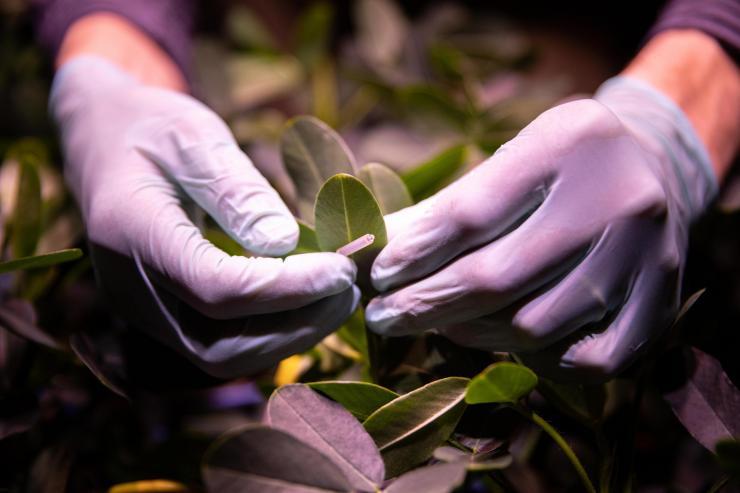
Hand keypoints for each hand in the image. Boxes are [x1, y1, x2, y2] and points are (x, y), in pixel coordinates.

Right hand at [52, 56, 358, 377]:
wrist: (103, 141)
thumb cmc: (149, 128)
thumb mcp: (194, 138)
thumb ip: (235, 190)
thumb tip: (284, 242)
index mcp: (131, 234)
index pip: (218, 289)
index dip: (288, 288)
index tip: (342, 268)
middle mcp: (131, 290)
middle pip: (221, 345)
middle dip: (296, 326)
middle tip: (348, 289)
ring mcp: (143, 311)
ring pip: (223, 357)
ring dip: (289, 336)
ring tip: (337, 296)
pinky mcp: (162, 317)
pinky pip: (220, 345)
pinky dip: (270, 333)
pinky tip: (306, 301)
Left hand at [366, 77, 715, 381]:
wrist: (653, 169)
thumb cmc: (559, 167)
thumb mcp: (507, 158)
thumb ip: (446, 206)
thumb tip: (376, 252)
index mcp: (570, 142)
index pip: (471, 213)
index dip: (415, 254)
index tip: (377, 277)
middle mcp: (619, 198)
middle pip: (499, 278)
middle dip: (426, 305)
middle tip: (385, 317)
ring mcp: (647, 256)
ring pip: (534, 326)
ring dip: (472, 334)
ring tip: (442, 325)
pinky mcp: (663, 303)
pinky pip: (587, 361)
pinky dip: (536, 360)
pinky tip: (508, 342)